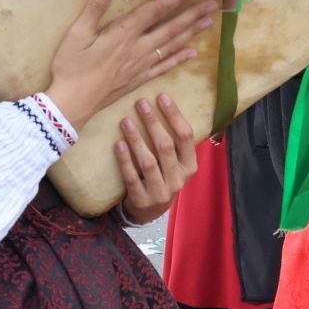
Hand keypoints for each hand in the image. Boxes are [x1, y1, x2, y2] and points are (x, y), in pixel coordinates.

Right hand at [45, 0, 216, 130]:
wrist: (72, 103)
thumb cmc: (70, 66)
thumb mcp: (77, 33)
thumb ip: (94, 7)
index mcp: (124, 33)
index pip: (156, 10)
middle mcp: (139, 47)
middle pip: (171, 27)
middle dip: (193, 14)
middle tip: (214, 4)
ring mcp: (142, 65)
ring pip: (172, 45)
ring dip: (192, 33)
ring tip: (209, 22)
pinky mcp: (140, 79)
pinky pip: (165, 66)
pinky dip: (180, 59)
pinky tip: (192, 54)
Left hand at [114, 94, 197, 224]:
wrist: (149, 212)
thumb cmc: (163, 177)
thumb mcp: (176, 163)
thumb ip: (175, 143)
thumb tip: (163, 103)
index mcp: (190, 166)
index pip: (186, 136)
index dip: (174, 115)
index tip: (162, 97)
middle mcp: (179, 179)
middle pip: (166, 146)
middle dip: (153, 122)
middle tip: (140, 103)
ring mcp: (161, 192)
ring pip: (149, 161)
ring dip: (136, 139)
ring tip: (125, 120)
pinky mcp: (142, 200)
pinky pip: (132, 177)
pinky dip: (125, 160)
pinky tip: (118, 143)